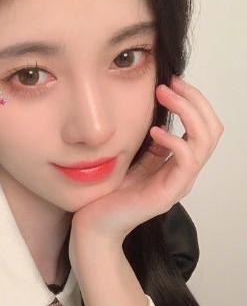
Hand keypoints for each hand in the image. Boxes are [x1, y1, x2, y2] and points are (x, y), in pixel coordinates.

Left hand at [69, 75, 223, 256]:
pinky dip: (175, 140)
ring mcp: (178, 184)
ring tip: (164, 95)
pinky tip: (154, 131)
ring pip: (204, 141)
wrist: (94, 224)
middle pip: (212, 129)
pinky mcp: (167, 194)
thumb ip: (150, 143)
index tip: (171, 81)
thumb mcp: (134, 159)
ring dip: (187, 111)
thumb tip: (158, 117)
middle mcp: (184, 173)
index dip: (193, 101)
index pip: (204, 126)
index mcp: (177, 164)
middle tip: (170, 83)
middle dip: (195, 100)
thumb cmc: (110, 192)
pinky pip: (186, 161)